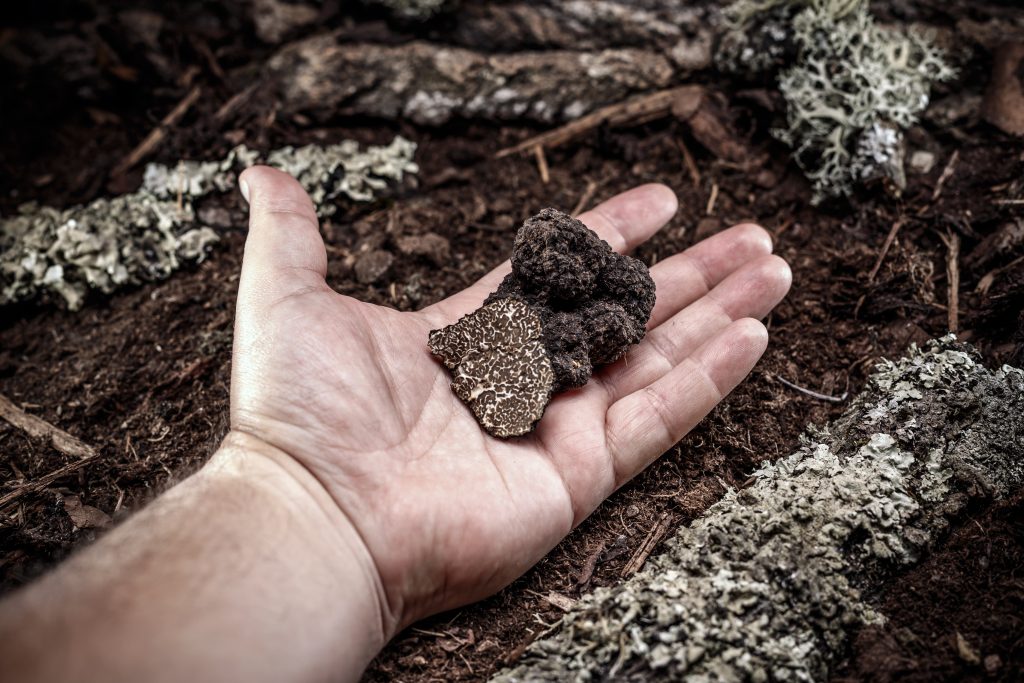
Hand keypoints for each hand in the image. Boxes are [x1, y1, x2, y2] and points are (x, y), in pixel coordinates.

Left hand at [230, 167, 790, 639]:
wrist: (316, 511)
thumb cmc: (298, 413)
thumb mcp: (289, 297)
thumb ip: (292, 232)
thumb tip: (262, 173)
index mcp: (475, 335)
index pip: (561, 274)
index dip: (613, 235)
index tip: (662, 202)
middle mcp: (526, 379)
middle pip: (627, 316)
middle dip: (692, 275)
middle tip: (750, 239)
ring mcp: (557, 428)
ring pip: (658, 361)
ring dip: (719, 316)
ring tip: (773, 273)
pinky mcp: (578, 476)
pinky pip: (659, 420)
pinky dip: (709, 379)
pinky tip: (753, 336)